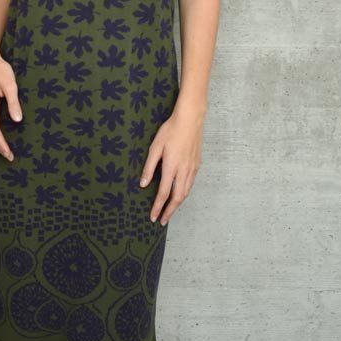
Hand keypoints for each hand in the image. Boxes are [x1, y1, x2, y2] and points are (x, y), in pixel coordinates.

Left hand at [139, 107, 204, 225]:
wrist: (190, 119)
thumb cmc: (170, 130)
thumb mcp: (155, 147)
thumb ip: (149, 167)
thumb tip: (143, 184)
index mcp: (172, 167)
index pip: (164, 193)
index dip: (158, 207)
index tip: (153, 217)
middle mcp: (184, 171)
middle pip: (177, 198)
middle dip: (169, 211)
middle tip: (162, 220)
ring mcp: (192, 168)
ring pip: (185, 192)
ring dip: (177, 204)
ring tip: (170, 211)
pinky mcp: (197, 164)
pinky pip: (191, 184)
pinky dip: (184, 193)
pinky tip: (180, 194)